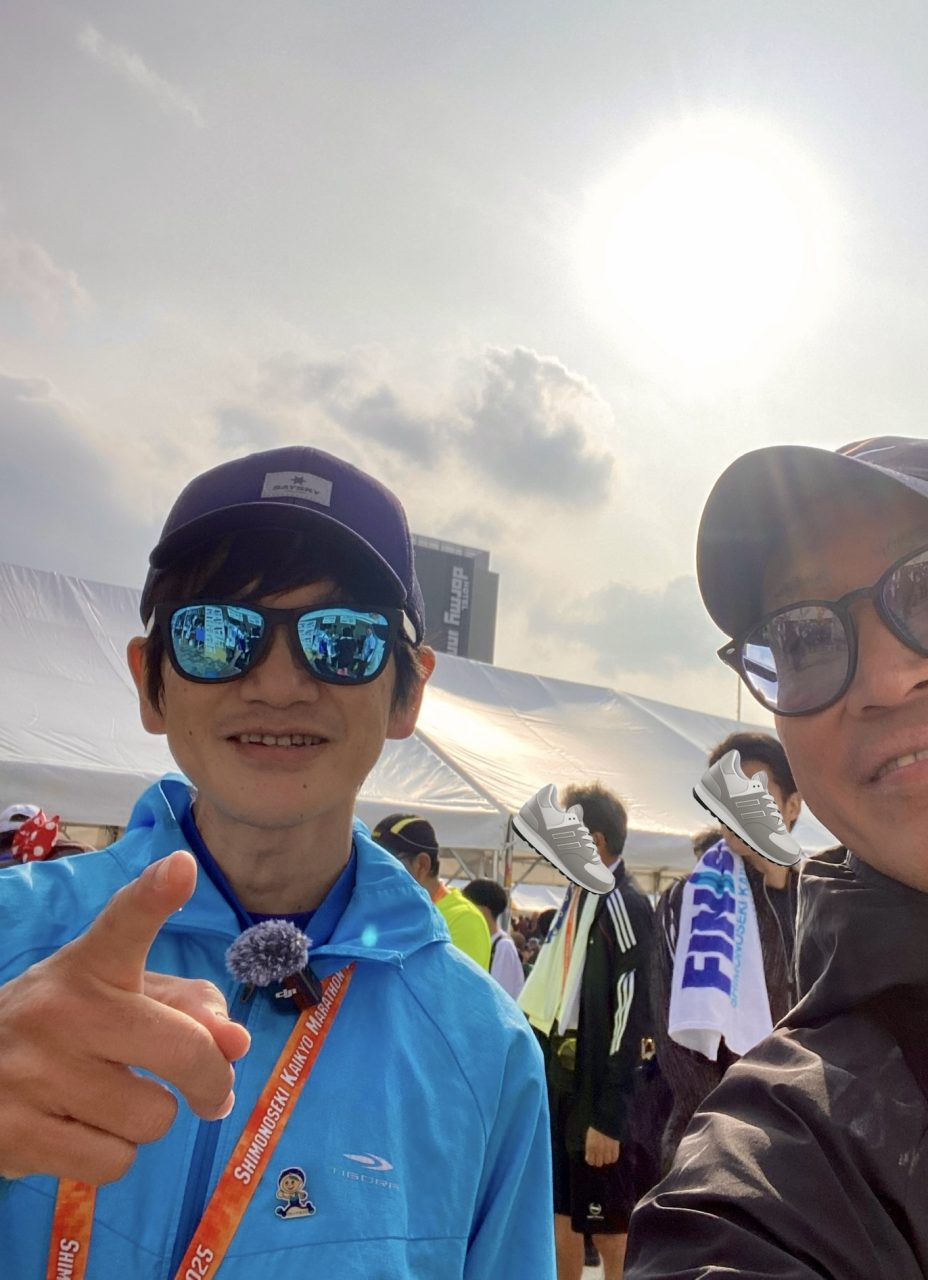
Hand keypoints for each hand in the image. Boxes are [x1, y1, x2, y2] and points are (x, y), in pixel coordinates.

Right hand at [0, 851, 250, 1185]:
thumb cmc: (69, 1028)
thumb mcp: (123, 997)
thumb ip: (191, 1008)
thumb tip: (234, 1043)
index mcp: (92, 964)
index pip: (125, 922)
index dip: (155, 894)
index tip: (180, 868)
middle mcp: (62, 1008)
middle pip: (183, 1051)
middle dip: (211, 1080)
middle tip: (211, 1089)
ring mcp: (33, 1071)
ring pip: (152, 1117)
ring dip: (149, 1119)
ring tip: (111, 1099)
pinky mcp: (14, 1133)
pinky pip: (113, 1162)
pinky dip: (112, 1155)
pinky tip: (81, 1129)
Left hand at [584, 1126, 619, 1166]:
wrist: (606, 1117)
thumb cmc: (596, 1125)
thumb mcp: (589, 1135)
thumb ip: (589, 1147)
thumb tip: (588, 1158)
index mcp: (590, 1145)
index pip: (590, 1161)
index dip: (591, 1161)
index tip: (592, 1159)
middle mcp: (598, 1148)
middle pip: (598, 1163)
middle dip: (598, 1161)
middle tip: (599, 1157)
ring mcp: (607, 1148)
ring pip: (606, 1161)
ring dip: (606, 1159)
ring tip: (605, 1155)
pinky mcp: (615, 1146)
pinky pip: (614, 1158)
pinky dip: (612, 1158)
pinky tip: (611, 1154)